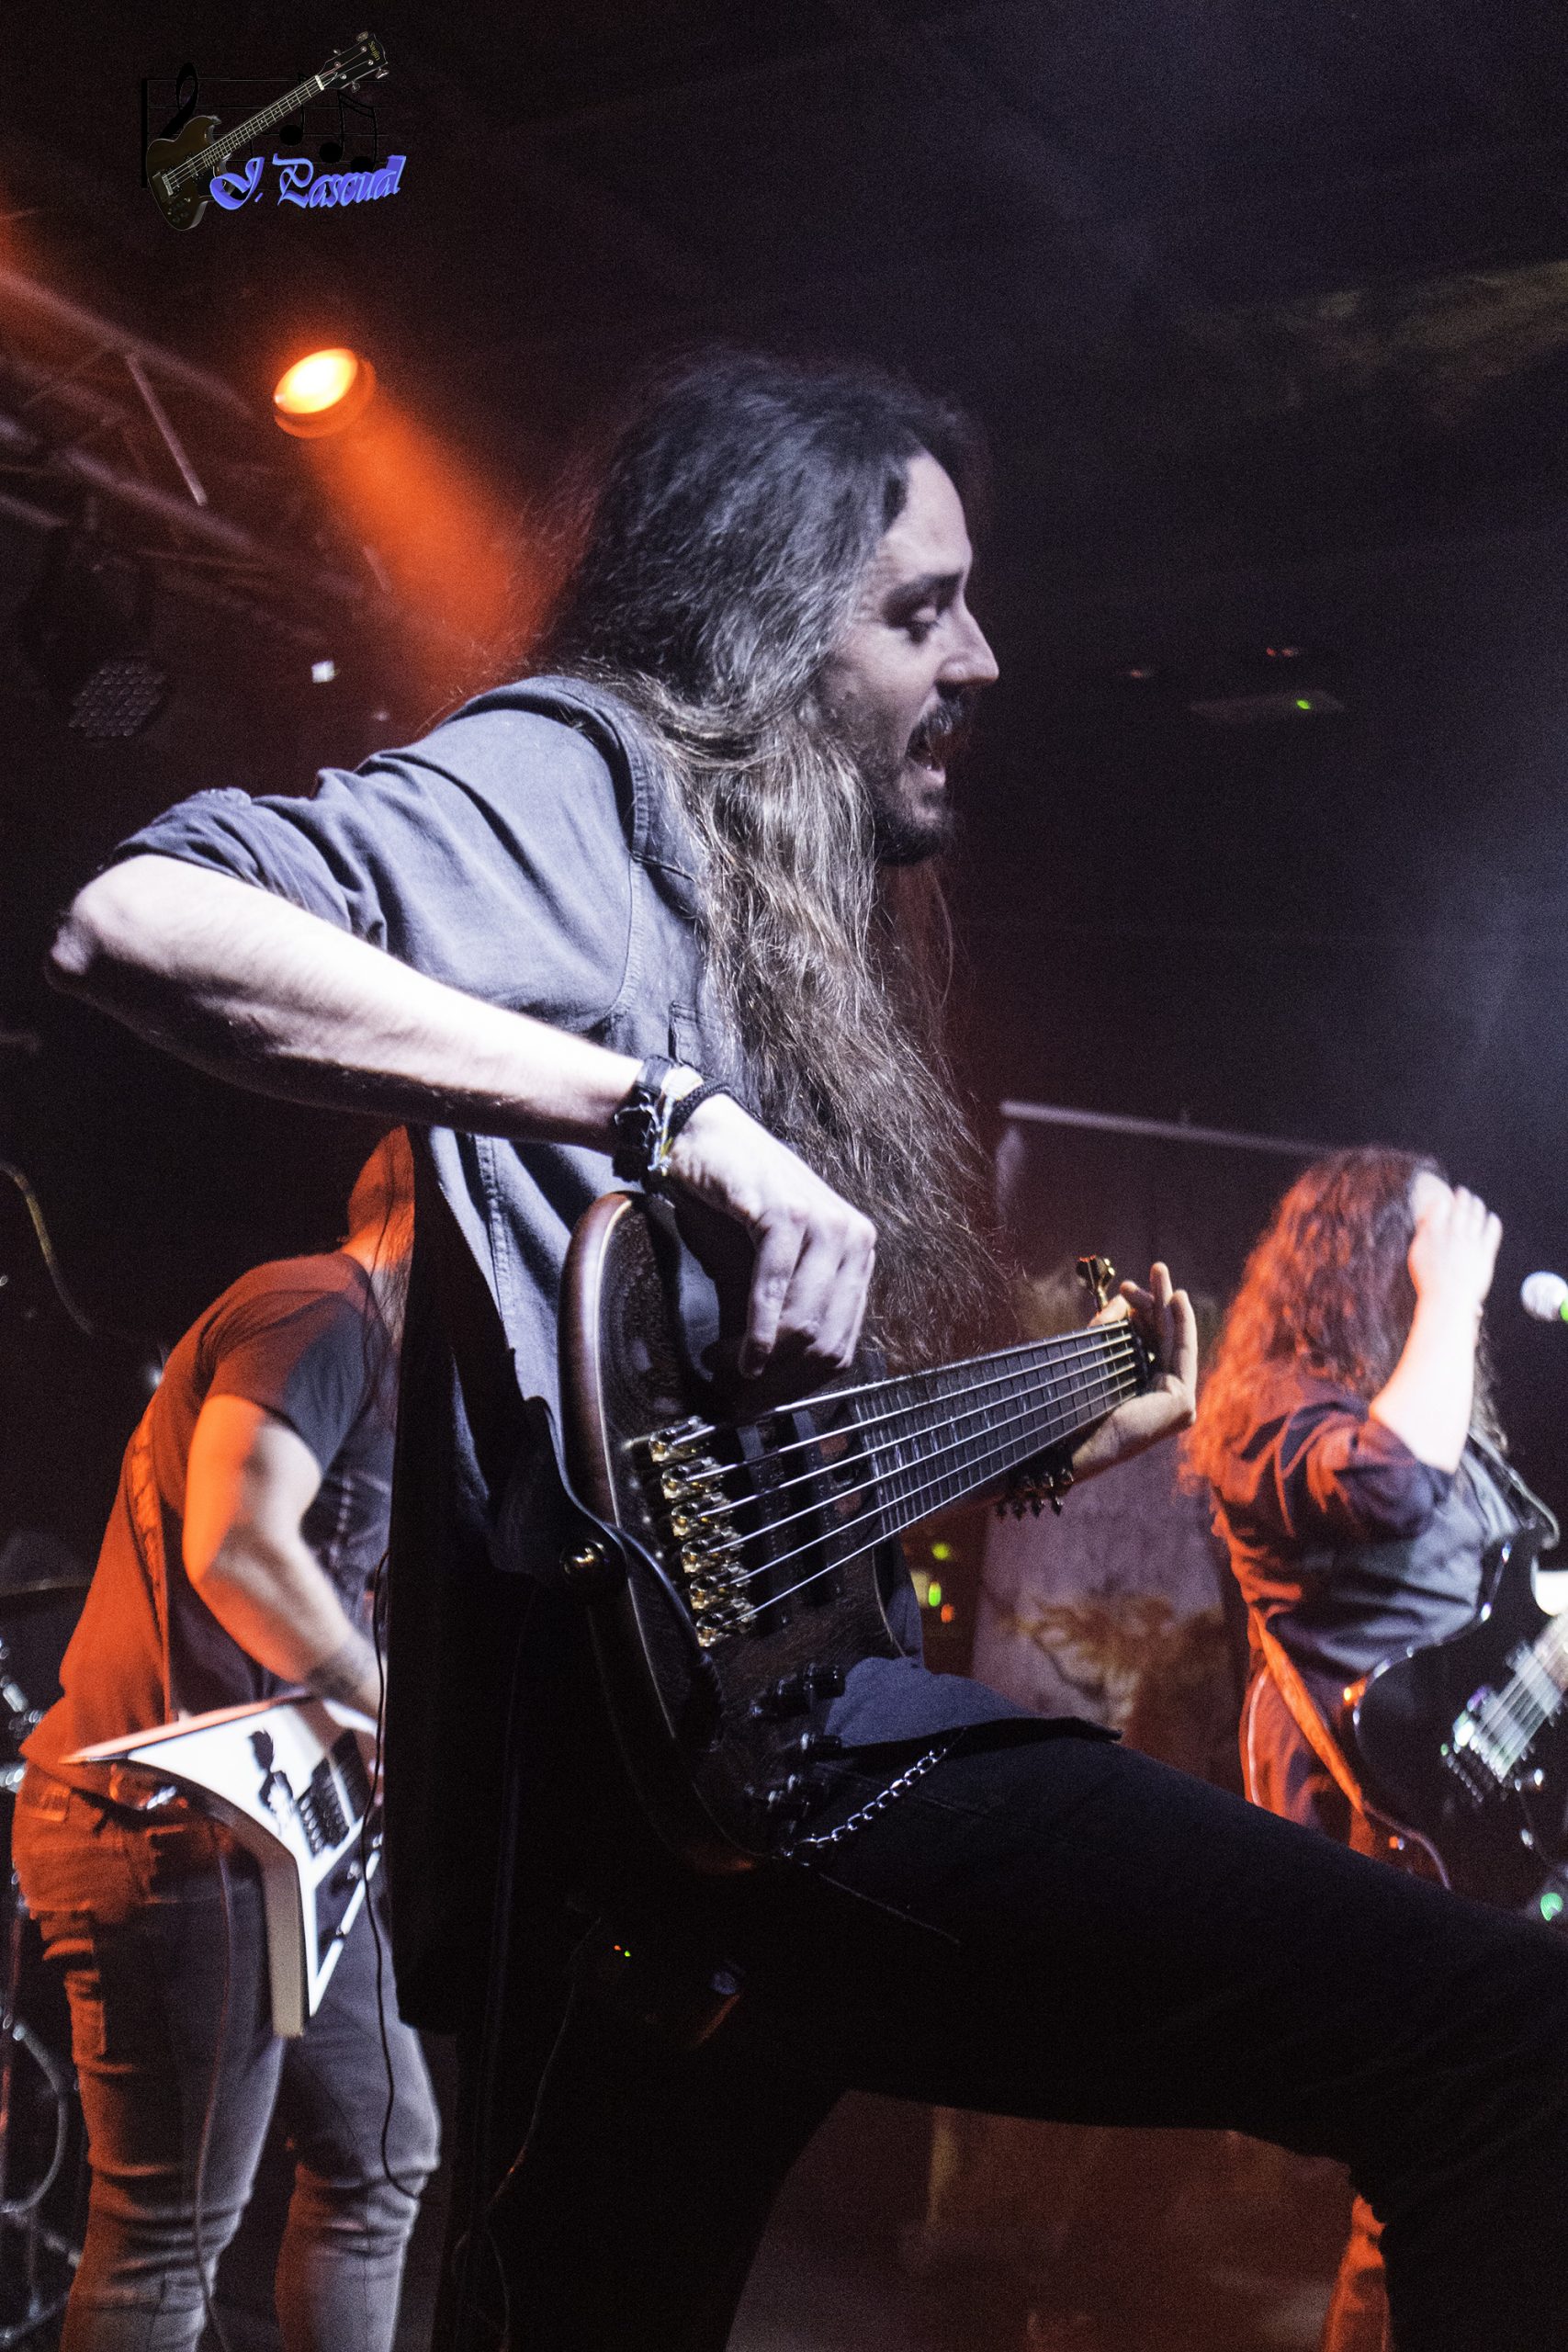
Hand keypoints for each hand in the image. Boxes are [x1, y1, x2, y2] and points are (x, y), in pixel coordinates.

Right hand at [664, 1093, 876, 1379]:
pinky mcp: (786, 1214)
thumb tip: (769, 1388)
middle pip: (827, 1342)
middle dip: (781, 1380)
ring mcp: (825, 1223)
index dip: (801, 1384)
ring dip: (763, 1358)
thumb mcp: (775, 1263)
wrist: (707, 1139)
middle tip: (738, 1392)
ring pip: (805, 1323)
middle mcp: (854, 1237)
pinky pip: (774, 1290)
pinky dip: (754, 1330)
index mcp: (859, 1253)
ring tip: (724, 1363)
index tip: (761, 1400)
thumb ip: (788, 1312)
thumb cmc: (737, 1202)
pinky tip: (734, 1352)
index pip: (844, 1344)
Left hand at [1068, 1261, 1197, 1479]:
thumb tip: (1121, 1299)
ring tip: (1161, 1271)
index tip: (1127, 1287)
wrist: (1065, 1442)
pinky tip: (1176, 1298)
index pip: (1151, 1343)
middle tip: (1156, 1267)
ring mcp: (1174, 1405)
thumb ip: (1109, 1327)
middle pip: (1165, 1339)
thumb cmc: (1071, 1406)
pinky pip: (1183, 1354)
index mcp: (1141, 1391)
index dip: (1144, 1311)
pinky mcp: (1180, 1405)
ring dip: (1170, 1303)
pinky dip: (1182, 1323)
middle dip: (1159, 1300)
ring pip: (1175, 1342)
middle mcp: (1159, 1399)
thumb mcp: (1093, 1354)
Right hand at [1407, 1182, 1499, 1318]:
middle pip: (1460, 1208)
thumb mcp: (1416, 1256)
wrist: (1447, 1298)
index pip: (1440, 1207)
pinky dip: (1492, 1222)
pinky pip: (1492, 1232)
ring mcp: (1471, 1242)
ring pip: (1476, 1216)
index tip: (1444, 1198)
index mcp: (1434, 1232)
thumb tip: (1426, 1222)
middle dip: (1462, 1197)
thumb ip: (1423, 1235)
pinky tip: (1492, 1218)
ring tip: (1476, 1202)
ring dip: (1477, 1205)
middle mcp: (1453, 1233)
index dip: (1443, 1200)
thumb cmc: (1429, 1281)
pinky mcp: (1485, 1253)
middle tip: (1463, 1192)